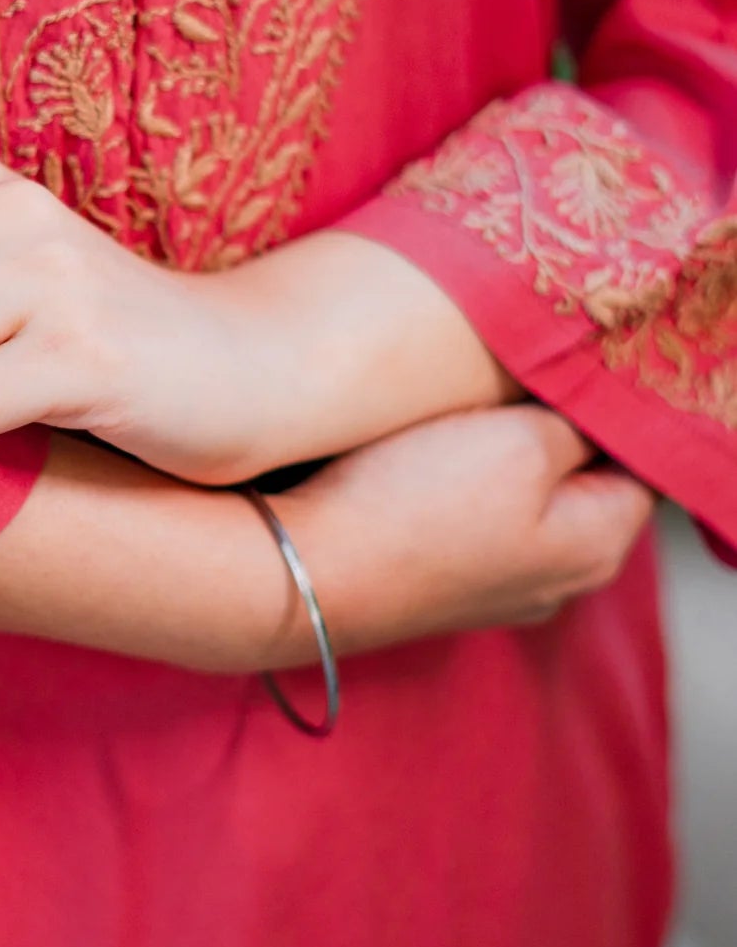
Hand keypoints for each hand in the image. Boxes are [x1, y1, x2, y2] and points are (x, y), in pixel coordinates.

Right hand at [272, 405, 655, 660]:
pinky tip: (430, 452)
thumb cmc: (413, 505)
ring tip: (470, 406)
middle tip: (521, 370)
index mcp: (601, 543)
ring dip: (506, 451)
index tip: (572, 360)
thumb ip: (579, 416)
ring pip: (527, 493)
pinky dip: (464, 480)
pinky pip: (477, 515)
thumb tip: (597, 403)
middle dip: (561, 424)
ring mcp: (500, 586)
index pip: (645, 454)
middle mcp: (562, 577)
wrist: (300, 571)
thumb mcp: (520, 438)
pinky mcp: (443, 581)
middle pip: (586, 476)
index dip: (613, 401)